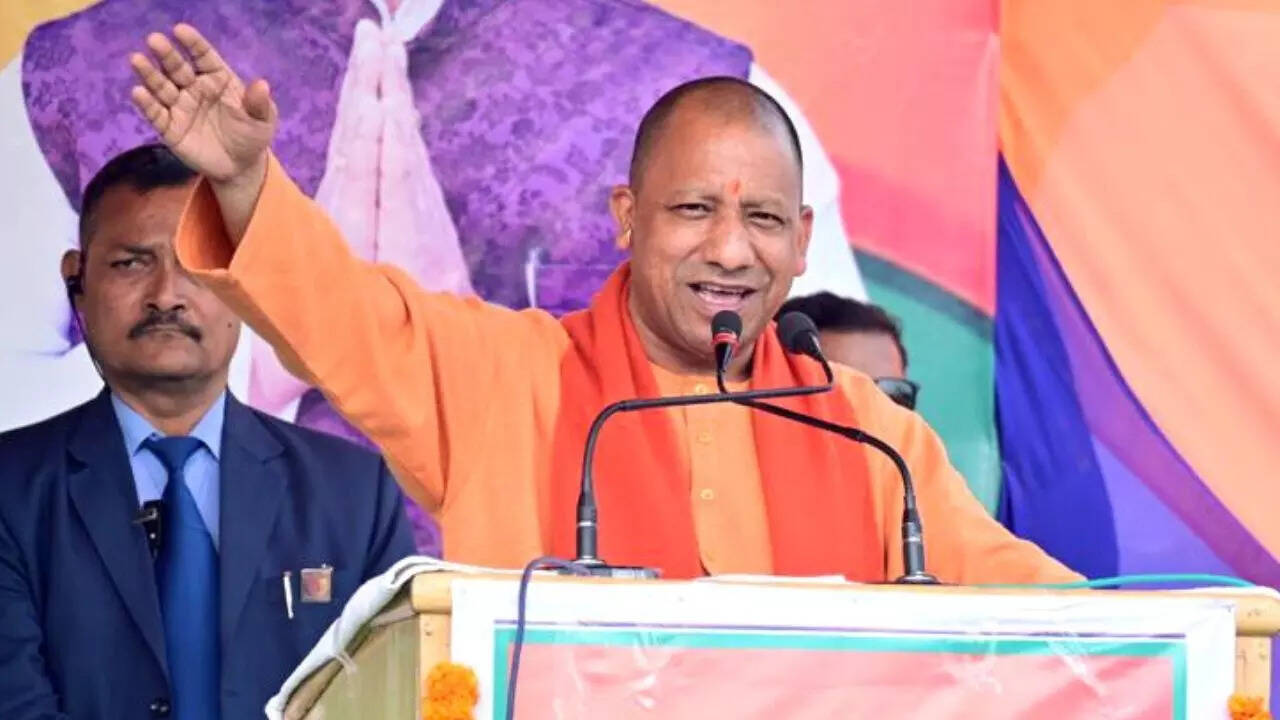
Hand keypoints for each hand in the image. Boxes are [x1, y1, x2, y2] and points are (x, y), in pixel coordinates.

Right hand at [129, 23, 275, 186]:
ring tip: (137, 59)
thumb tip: (262, 84)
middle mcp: (194, 88)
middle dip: (166, 54)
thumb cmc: (251, 135)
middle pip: (177, 67)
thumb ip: (259, 103)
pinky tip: (139, 92)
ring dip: (149, 74)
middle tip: (154, 39)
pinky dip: (147, 104)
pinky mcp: (170, 128)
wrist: (240, 167)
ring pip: (162, 87)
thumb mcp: (262, 120)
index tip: (180, 30)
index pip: (203, 56)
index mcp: (217, 79)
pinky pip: (156, 114)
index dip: (192, 43)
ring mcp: (180, 106)